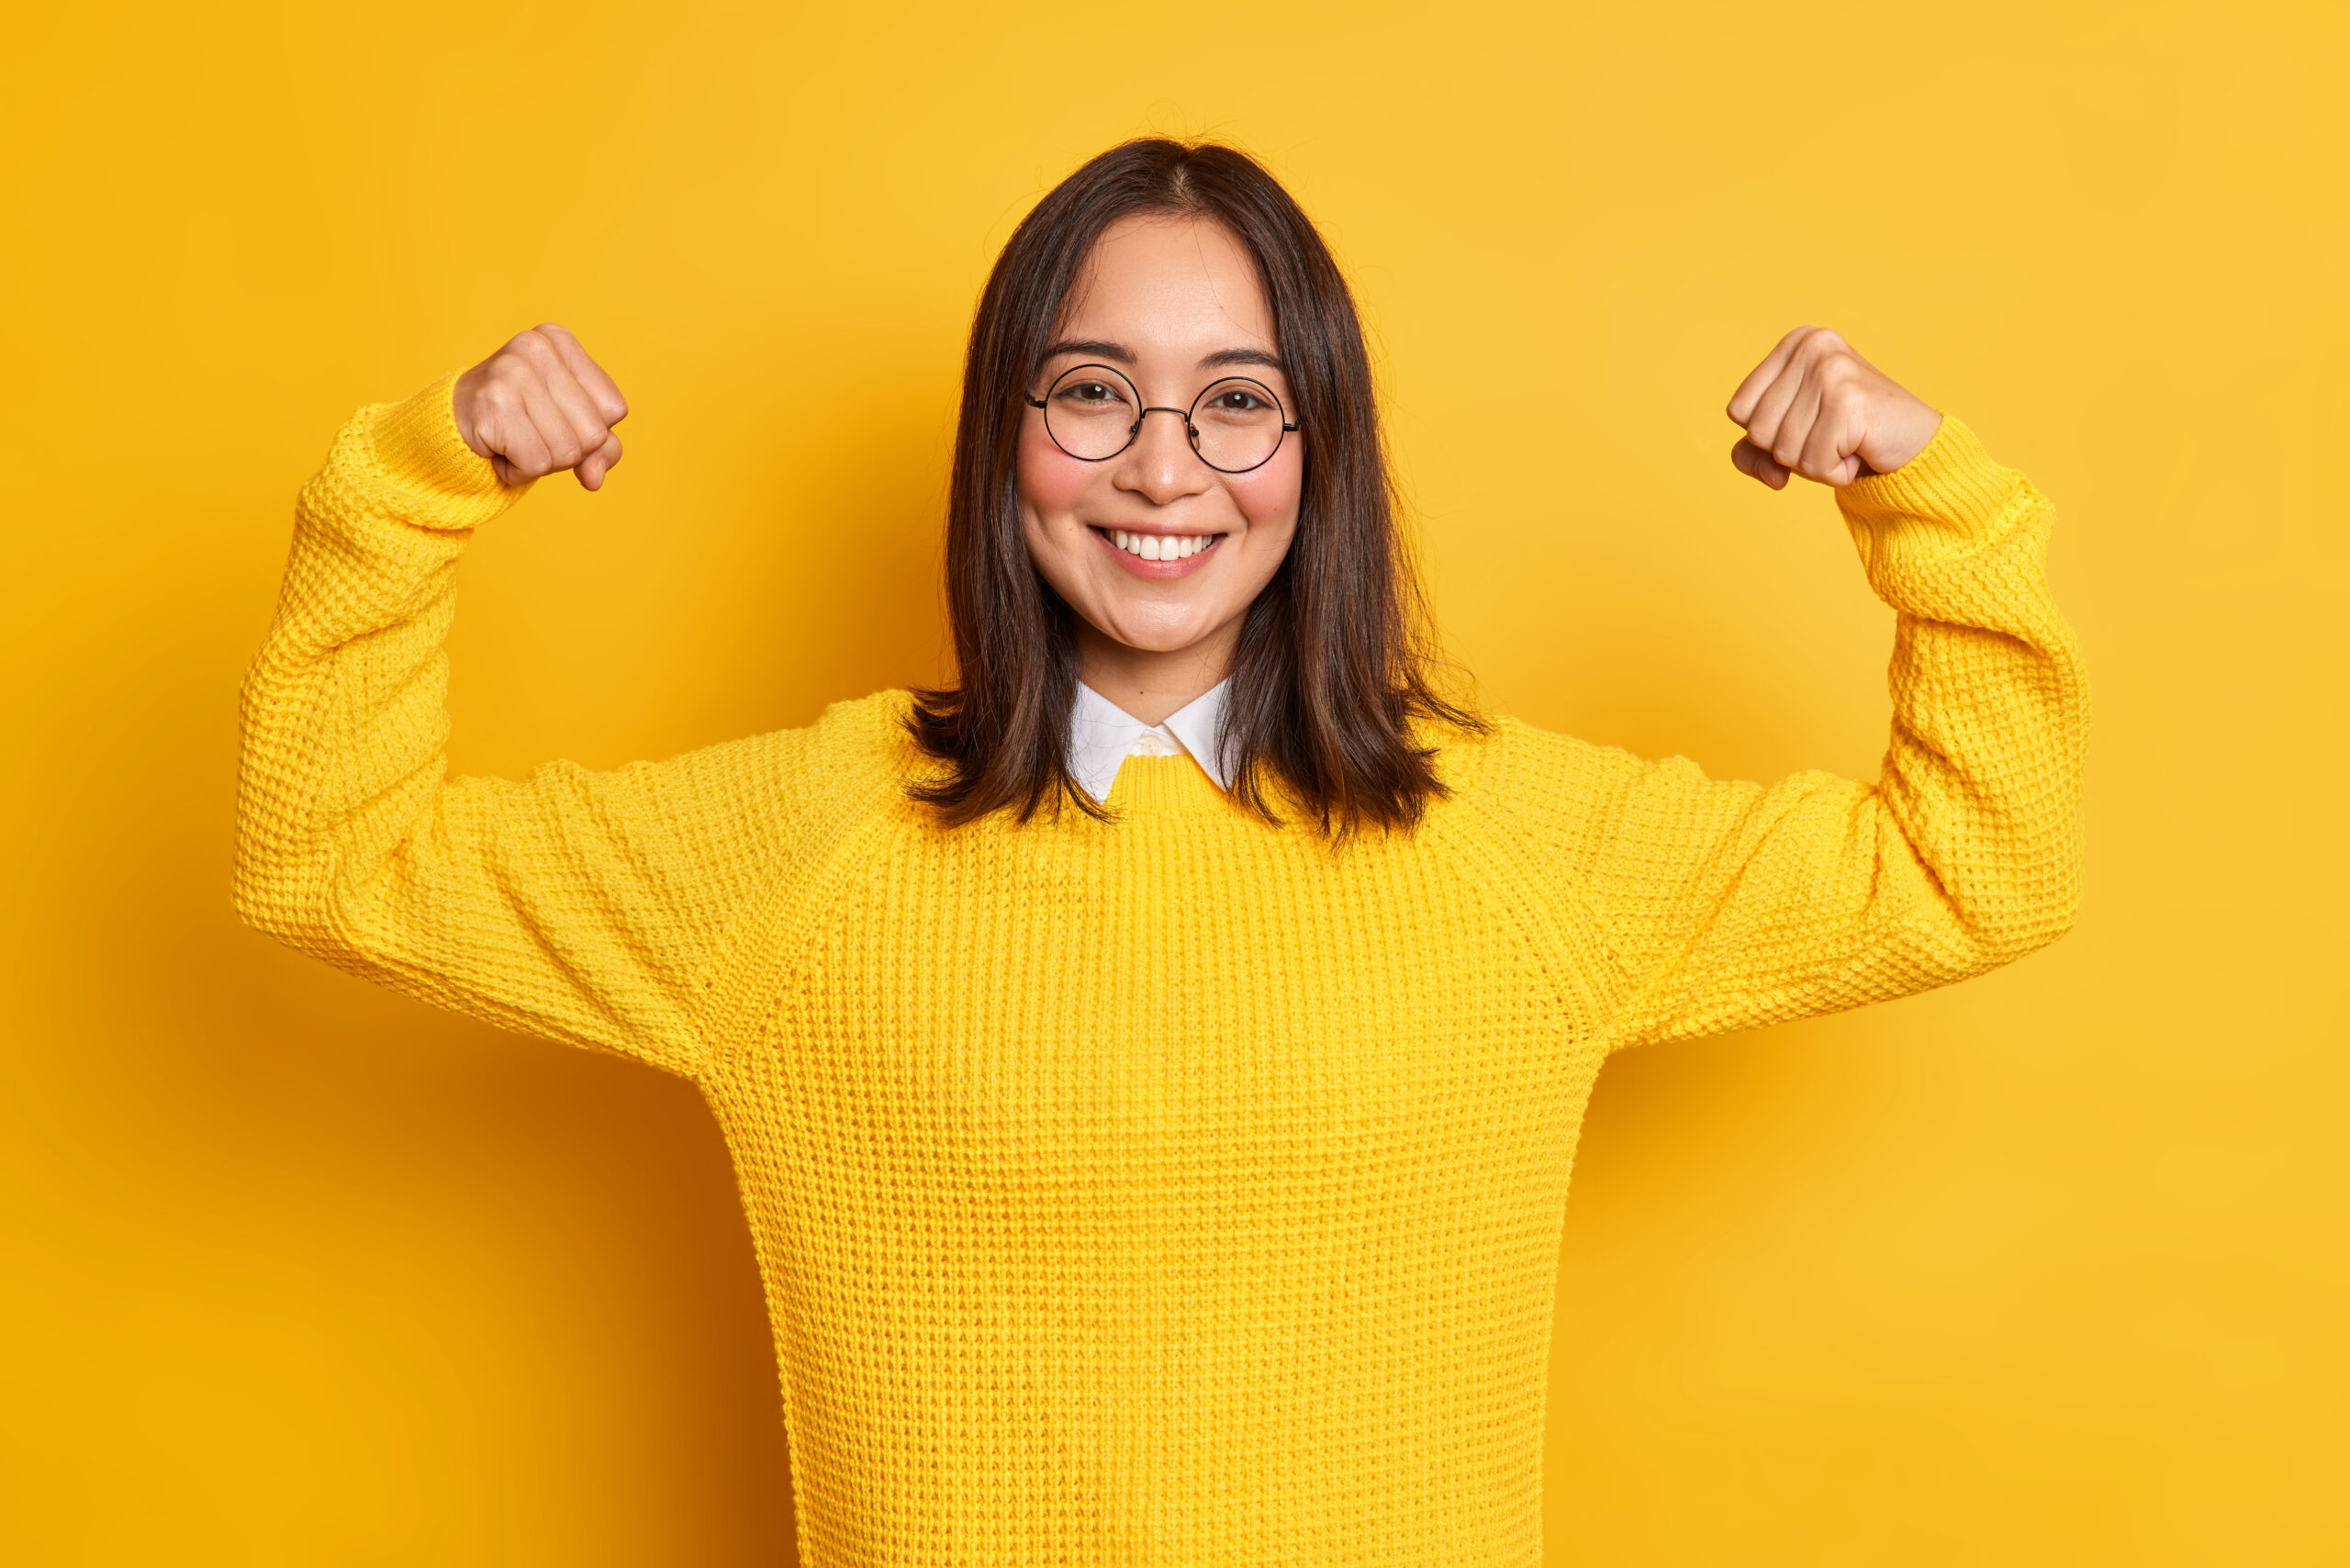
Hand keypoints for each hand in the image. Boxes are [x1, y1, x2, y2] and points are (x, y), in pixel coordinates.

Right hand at [452, 324, 628, 488]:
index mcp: (561, 341)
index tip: (552, 419)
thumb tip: (594, 478)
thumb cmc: (519, 422)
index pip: (614, 410)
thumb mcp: (570, 426)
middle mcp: (537, 347)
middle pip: (593, 433)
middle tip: (529, 432)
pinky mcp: (493, 404)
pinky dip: (519, 472)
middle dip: (566, 450)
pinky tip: (498, 449)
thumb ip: (602, 450)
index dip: (590, 432)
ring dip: (541, 462)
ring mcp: (512, 372)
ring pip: (567, 452)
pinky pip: (536, 463)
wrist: (449, 425)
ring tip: (513, 439)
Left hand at [1725, 326, 1940, 489]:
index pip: (1738, 410)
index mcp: (1795, 343)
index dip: (1766, 436)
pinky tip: (1860, 450)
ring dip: (1815, 464)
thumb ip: (1753, 456)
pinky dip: (1835, 472)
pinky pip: (1814, 463)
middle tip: (1832, 436)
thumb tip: (1771, 474)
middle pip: (1757, 431)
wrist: (1916, 443)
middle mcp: (1812, 346)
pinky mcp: (1848, 401)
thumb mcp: (1790, 440)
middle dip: (1791, 452)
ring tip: (1847, 442)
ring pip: (1784, 451)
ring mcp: (1831, 371)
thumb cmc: (1848, 438)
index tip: (1808, 424)